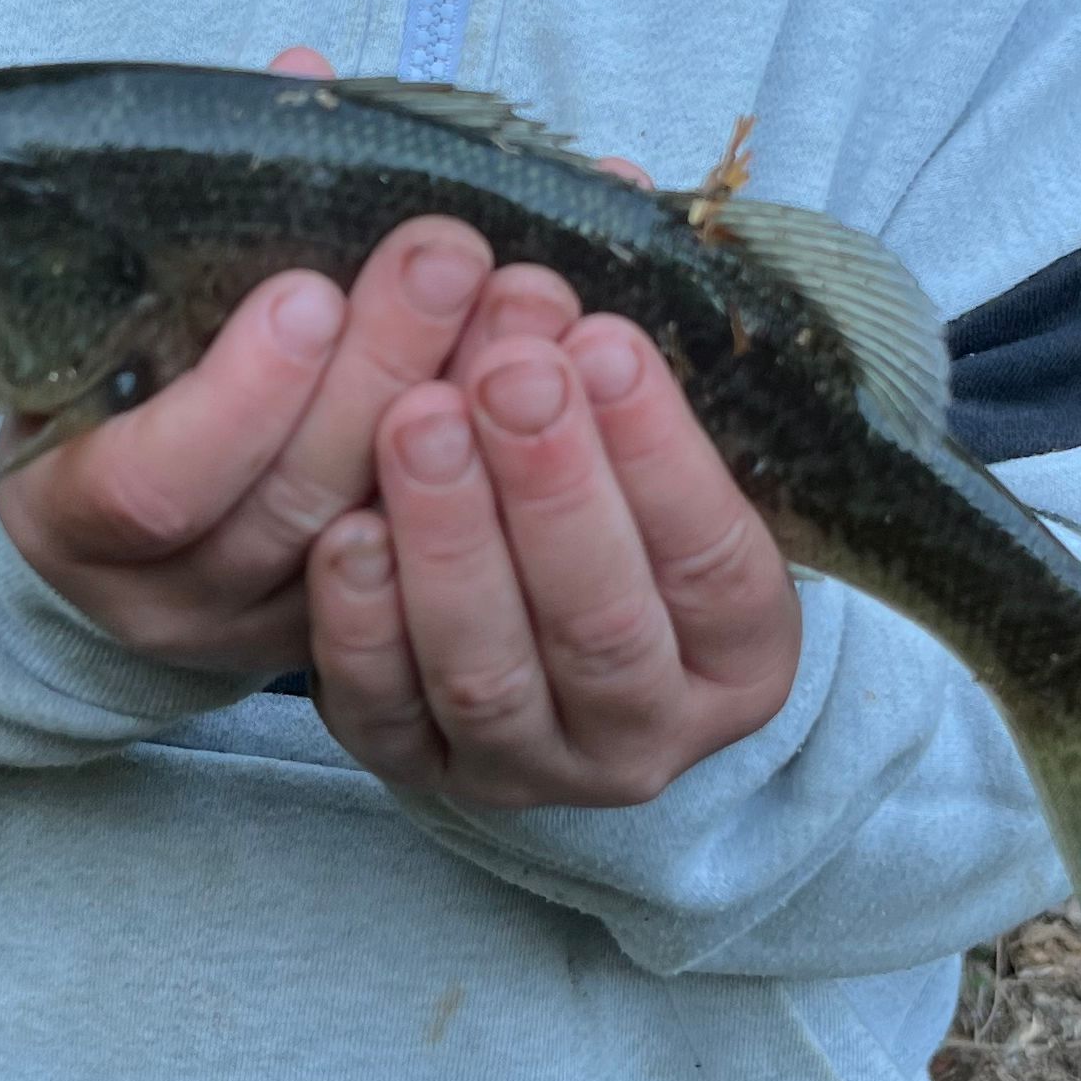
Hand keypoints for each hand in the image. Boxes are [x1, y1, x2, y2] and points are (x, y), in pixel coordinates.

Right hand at [0, 49, 581, 673]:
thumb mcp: (125, 295)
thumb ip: (201, 203)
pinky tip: (588, 357)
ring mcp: (281, 630)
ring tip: (532, 292)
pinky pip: (455, 555)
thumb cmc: (129, 371)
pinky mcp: (385, 644)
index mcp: (75, 515)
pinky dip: (523, 455)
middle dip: (383, 371)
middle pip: (292, 505)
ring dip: (468, 408)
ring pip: (391, 541)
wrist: (148, 508)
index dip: (236, 397)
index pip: (150, 487)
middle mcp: (172, 597)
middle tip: (451, 251)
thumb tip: (303, 75)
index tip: (306, 291)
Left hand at [305, 312, 803, 807]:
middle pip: (601, 627)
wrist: (536, 647)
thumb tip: (536, 310)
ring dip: (450, 541)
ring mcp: (526, 768)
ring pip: (488, 674)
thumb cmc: (611, 518)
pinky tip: (343, 532)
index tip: (605, 344)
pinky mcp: (417, 769)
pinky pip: (384, 709)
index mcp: (737, 661)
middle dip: (551, 489)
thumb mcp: (645, 465)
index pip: (713, 566)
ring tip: (418, 420)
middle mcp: (641, 736)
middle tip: (508, 372)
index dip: (659, 456)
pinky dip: (361, 622)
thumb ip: (603, 401)